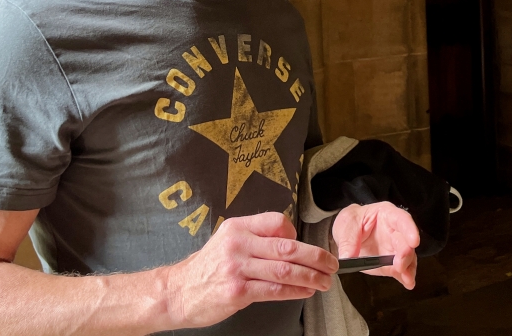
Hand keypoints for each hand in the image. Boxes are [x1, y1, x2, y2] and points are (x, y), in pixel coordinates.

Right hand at [164, 212, 337, 328]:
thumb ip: (255, 239)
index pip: (276, 221)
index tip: (306, 246)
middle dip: (315, 256)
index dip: (296, 233)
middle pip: (286, 246)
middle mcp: (238, 243)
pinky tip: (306, 291)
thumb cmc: (208, 267)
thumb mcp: (228, 241)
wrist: (179, 291)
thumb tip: (291, 243)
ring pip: (284, 269)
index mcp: (238, 227)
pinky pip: (274, 290)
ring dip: (311, 276)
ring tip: (325, 281)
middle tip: (332, 264)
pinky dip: (295, 291)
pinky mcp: (238, 291)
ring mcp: (237, 267)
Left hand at [332, 202, 419, 288]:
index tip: (413, 241)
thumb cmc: (351, 222)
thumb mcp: (346, 224)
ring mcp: (395, 249)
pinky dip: (405, 277)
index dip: (410, 229)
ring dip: (408, 268)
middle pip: (406, 241)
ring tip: (406, 278)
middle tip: (400, 264)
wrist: (346, 235)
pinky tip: (407, 282)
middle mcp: (395, 231)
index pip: (401, 219)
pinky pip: (401, 271)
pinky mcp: (392, 264)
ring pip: (408, 258)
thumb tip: (347, 257)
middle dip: (406, 253)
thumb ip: (348, 240)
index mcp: (386, 215)